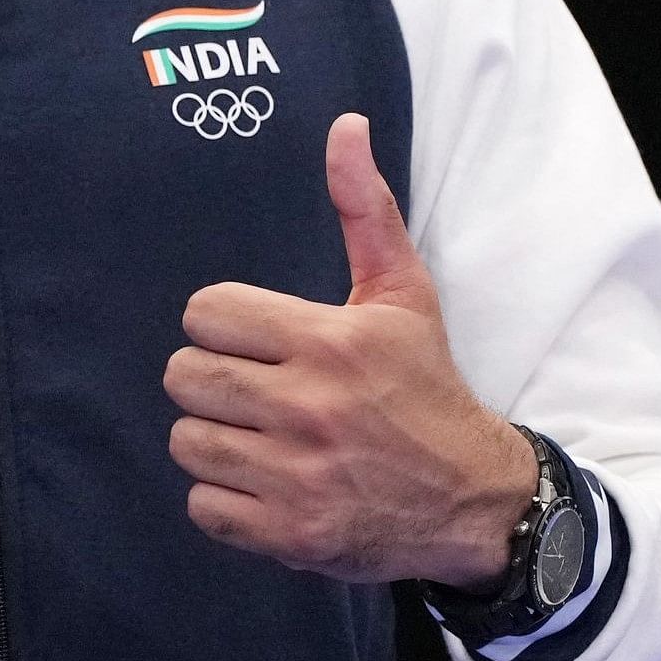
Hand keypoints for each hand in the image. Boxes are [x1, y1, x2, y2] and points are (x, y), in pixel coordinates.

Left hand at [164, 113, 535, 587]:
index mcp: (329, 341)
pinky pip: (203, 506)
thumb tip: (343, 126)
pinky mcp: (291, 533)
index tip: (255, 343)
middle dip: (209, 382)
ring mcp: (299, 474)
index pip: (204, 313)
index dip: (222, 327)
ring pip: (187, 441)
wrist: (476, 501)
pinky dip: (224, 500)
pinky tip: (264, 484)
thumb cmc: (426, 388)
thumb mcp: (403, 296)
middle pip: (183, 376)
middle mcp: (310, 406)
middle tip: (251, 392)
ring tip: (259, 439)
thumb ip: (364, 210)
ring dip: (214, 441)